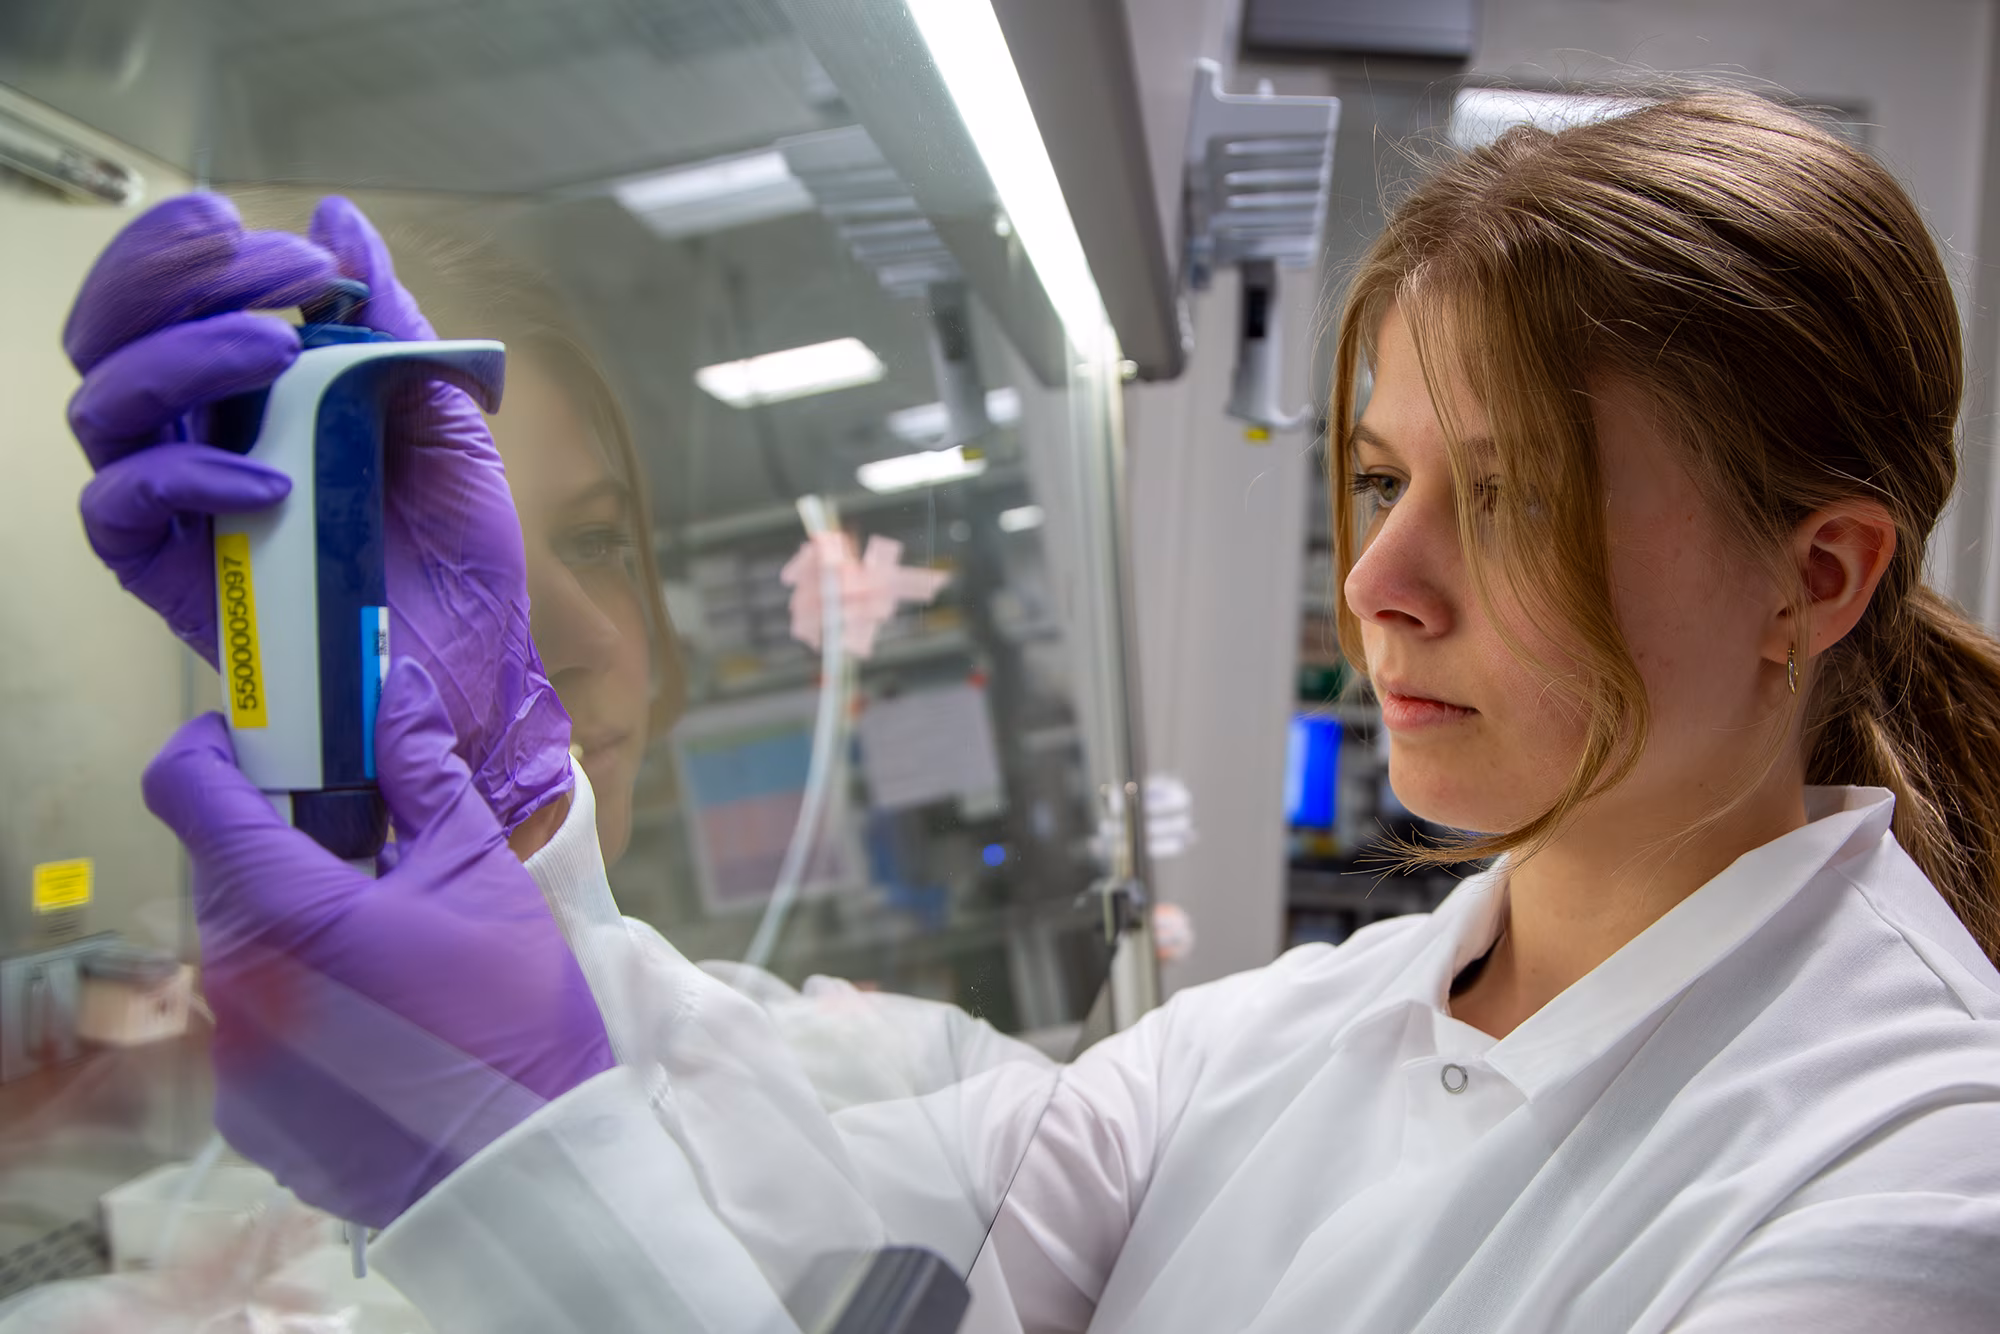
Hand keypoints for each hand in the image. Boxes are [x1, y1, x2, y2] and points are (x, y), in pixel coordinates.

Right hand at [66, 193, 571, 832]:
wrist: (473, 662)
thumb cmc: (451, 546)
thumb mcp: (436, 412)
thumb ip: (386, 318)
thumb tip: (340, 217)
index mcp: (245, 387)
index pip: (170, 292)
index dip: (204, 250)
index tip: (300, 250)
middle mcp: (192, 434)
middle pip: (112, 333)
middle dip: (178, 280)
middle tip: (276, 277)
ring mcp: (175, 504)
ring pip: (106, 406)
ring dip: (185, 358)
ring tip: (279, 349)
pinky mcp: (168, 574)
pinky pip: (124, 508)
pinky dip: (187, 476)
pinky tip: (266, 476)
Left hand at [145, 659, 614, 1227]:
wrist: (520, 1165)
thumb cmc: (513, 1013)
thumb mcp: (481, 875)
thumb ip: (423, 777)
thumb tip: (396, 698)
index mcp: (287, 907)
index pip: (187, 789)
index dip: (218, 748)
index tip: (269, 740)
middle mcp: (236, 979)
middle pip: (226, 867)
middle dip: (285, 837)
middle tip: (371, 844)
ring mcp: (234, 1050)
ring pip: (242, 944)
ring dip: (296, 921)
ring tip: (387, 944)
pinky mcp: (246, 1106)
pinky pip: (254, 1021)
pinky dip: (299, 1000)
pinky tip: (377, 1020)